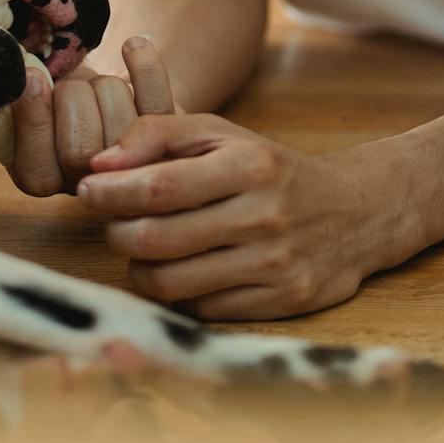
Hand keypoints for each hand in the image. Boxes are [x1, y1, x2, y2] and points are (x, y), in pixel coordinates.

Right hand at [4, 37, 176, 196]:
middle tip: (65, 83)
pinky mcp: (163, 133)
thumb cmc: (41, 94)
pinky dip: (145, 67)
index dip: (35, 120)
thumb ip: (9, 102)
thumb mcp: (12, 100)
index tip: (32, 77)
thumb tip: (23, 80)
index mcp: (43, 182)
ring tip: (91, 85)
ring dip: (102, 86)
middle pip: (82, 152)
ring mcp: (133, 163)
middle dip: (70, 97)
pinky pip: (158, 100)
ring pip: (120, 121)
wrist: (80, 90)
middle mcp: (93, 184)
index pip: (40, 173)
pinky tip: (132, 46)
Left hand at [76, 116, 407, 320]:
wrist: (356, 212)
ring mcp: (276, 265)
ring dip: (140, 268)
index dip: (111, 193)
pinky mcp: (281, 303)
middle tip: (115, 223)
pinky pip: (200, 309)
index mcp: (251, 166)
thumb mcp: (222, 134)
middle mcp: (266, 216)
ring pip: (172, 282)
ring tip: (144, 248)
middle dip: (118, 233)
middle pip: (157, 239)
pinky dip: (178, 292)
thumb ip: (157, 134)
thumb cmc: (269, 169)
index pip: (159, 186)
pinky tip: (184, 269)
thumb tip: (98, 164)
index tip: (87, 191)